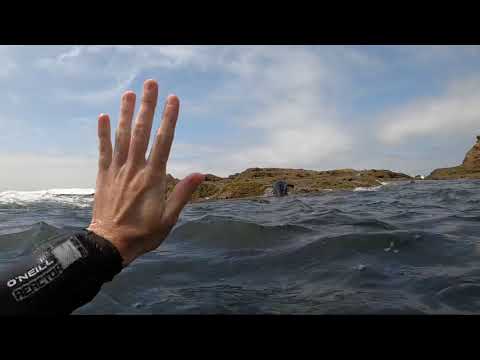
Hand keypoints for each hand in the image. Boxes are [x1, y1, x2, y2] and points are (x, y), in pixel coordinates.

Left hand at [88, 79, 204, 265]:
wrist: (110, 245)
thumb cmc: (143, 234)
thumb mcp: (169, 218)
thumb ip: (182, 194)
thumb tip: (200, 173)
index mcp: (153, 178)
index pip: (164, 142)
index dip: (169, 119)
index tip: (173, 100)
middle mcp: (135, 169)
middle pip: (142, 132)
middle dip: (147, 106)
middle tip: (151, 84)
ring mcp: (117, 170)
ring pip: (122, 137)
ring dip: (127, 113)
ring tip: (129, 93)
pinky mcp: (104, 176)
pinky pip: (103, 150)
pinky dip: (103, 133)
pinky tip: (104, 116)